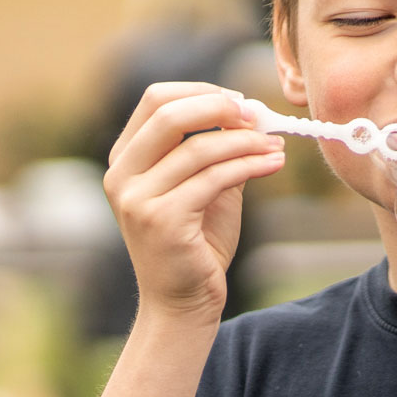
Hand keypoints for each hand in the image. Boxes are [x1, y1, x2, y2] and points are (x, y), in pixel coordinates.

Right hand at [103, 82, 285, 319]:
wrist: (183, 304)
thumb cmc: (194, 244)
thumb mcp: (203, 186)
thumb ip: (216, 149)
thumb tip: (250, 112)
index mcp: (125, 159)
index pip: (155, 100)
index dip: (201, 92)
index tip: (239, 102)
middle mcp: (121, 175)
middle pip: (169, 113)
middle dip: (219, 108)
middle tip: (257, 116)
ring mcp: (137, 198)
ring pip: (198, 147)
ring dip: (245, 141)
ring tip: (275, 146)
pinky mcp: (162, 220)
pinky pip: (213, 178)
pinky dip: (249, 164)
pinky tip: (272, 163)